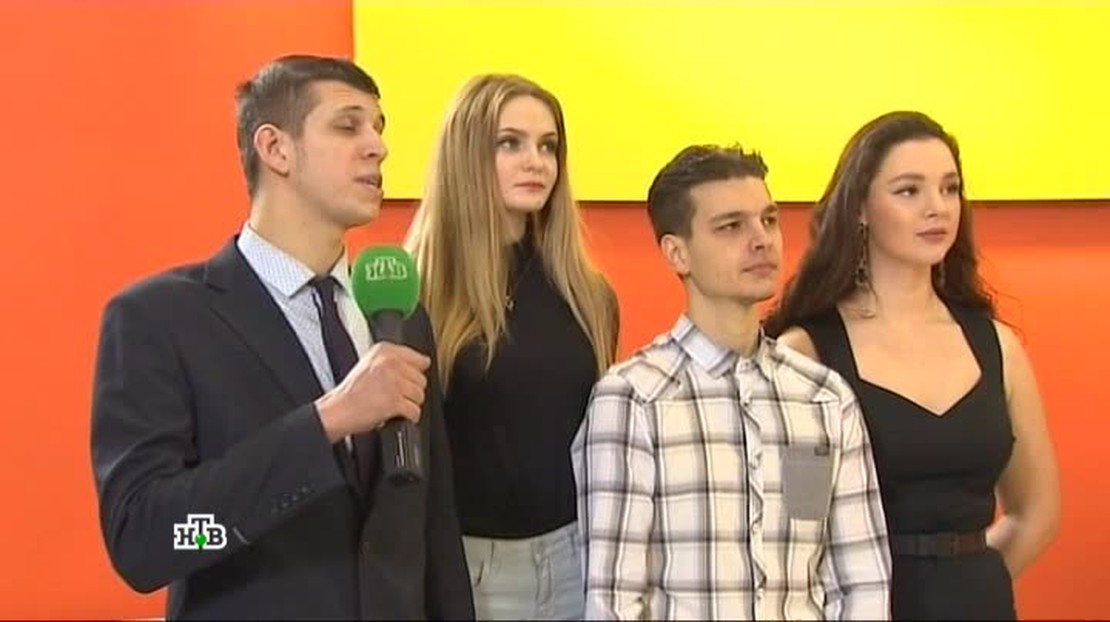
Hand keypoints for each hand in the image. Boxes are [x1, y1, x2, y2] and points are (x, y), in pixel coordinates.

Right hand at [315, 342, 430, 442]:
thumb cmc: (352, 392)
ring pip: (420, 395)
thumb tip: (422, 363)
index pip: (420, 359)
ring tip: (393, 404)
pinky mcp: (394, 401)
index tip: (407, 380)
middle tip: (394, 395)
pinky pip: (415, 411)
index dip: (415, 373)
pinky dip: (409, 417)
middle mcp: (390, 363)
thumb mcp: (370, 363)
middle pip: (421, 379)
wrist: (338, 411)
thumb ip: (394, 360)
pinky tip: (396, 415)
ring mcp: (393, 382)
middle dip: (411, 391)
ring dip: (409, 404)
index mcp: (385, 351)